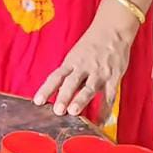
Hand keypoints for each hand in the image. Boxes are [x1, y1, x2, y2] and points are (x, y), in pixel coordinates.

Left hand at [33, 0, 138, 122]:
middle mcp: (84, 67)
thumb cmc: (92, 45)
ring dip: (81, 101)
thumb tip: (57, 92)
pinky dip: (105, 110)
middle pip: (71, 82)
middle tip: (57, 110)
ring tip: (74, 112)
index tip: (37, 101)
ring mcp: (99, 72)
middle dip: (64, 96)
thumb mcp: (77, 55)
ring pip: (89, 88)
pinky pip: (110, 96)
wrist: (113, 30)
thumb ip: (70, 73)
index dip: (46, 89)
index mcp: (71, 61)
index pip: (56, 76)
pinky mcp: (114, 77)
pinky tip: (100, 122)